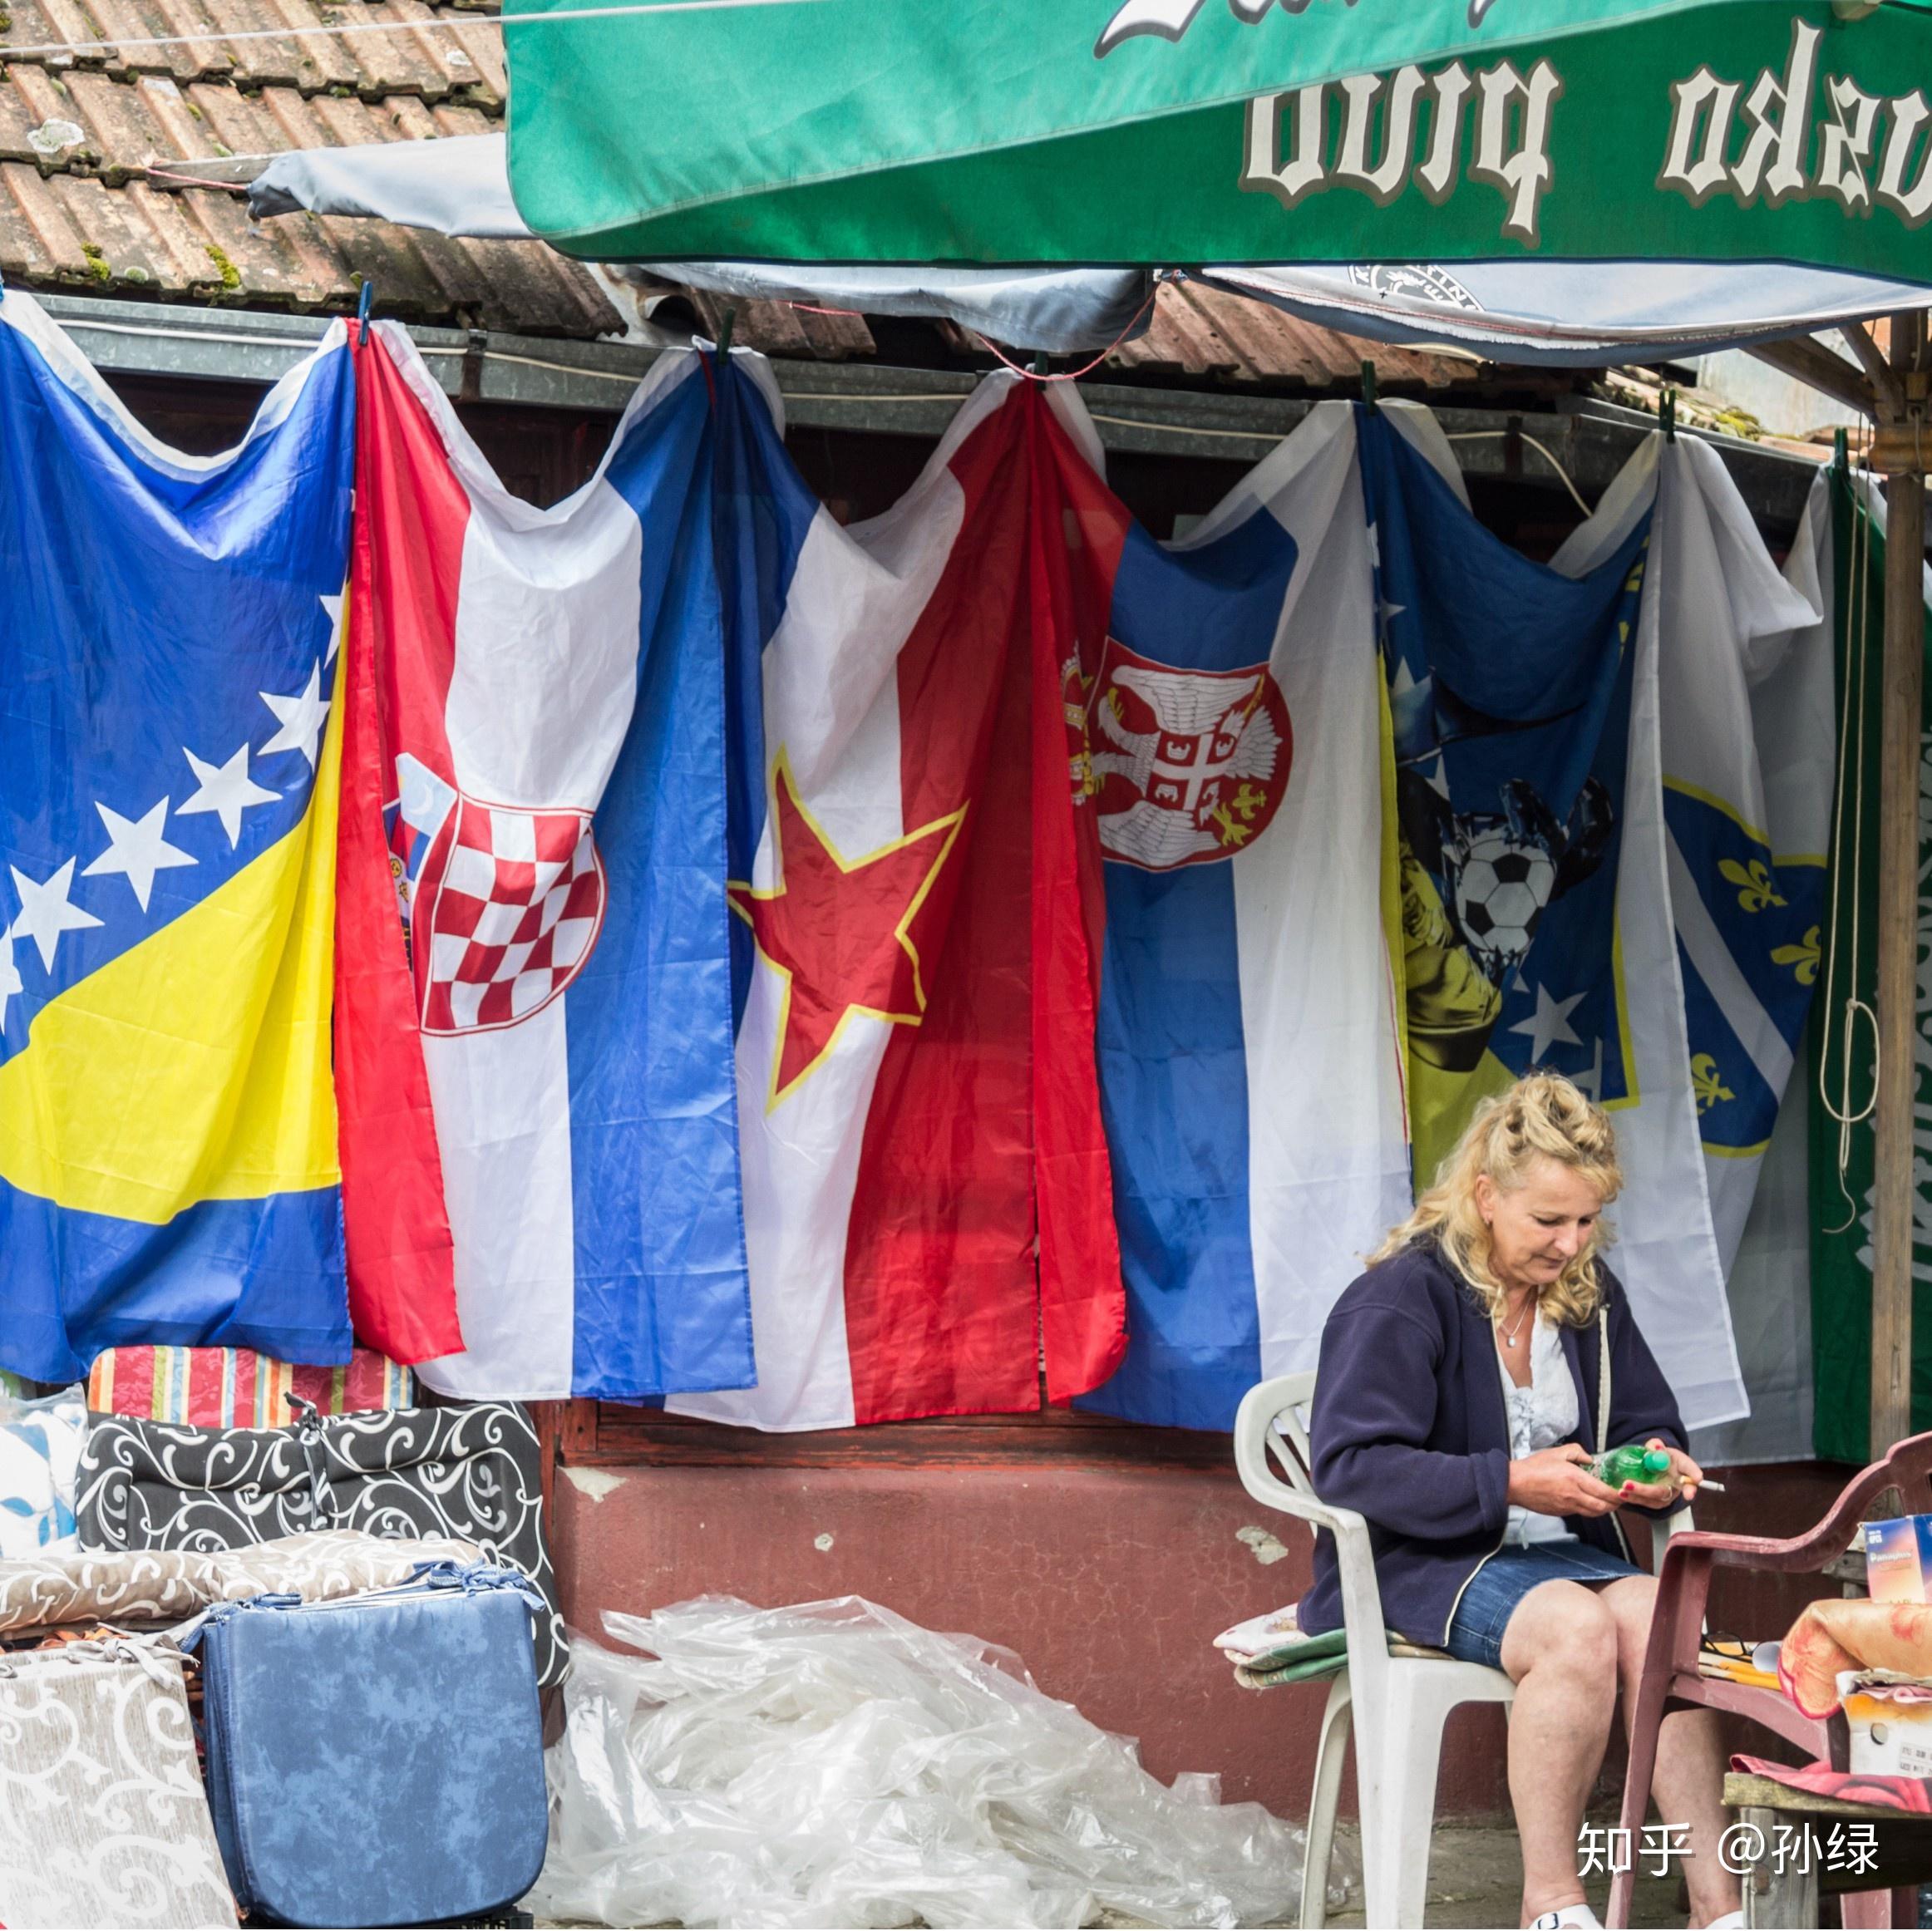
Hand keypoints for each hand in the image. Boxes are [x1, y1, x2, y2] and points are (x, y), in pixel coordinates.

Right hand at [1506, 1443, 1621, 1518]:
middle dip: (1614, 1505)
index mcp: (1575, 1478)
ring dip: (1603, 1509)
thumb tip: (1589, 1459)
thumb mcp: (1556, 1452)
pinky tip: (1587, 1501)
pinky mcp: (1561, 1512)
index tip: (1623, 1492)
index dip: (1617, 1495)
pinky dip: (1588, 1509)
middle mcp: (1574, 1495)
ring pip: (1593, 1513)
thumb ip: (1576, 1452)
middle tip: (1619, 1499)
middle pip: (1603, 1507)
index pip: (1604, 1492)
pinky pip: (1580, 1512)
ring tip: (1606, 1502)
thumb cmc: (1533, 1467)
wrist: (1515, 1483)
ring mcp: (1568, 1506)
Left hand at [1616, 1437, 1701, 1508]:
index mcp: (1681, 1467)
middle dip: (1646, 1489)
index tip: (1696, 1478)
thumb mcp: (1657, 1447)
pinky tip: (1621, 1494)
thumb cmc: (1659, 1456)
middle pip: (1664, 1490)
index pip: (1690, 1469)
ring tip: (1621, 1490)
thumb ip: (1655, 1445)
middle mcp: (1677, 1484)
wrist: (1653, 1466)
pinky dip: (1633, 1499)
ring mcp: (1668, 1495)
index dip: (1694, 1474)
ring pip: (1653, 1499)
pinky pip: (1646, 1503)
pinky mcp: (1657, 1502)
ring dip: (1636, 1496)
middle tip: (1628, 1484)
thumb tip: (1655, 1447)